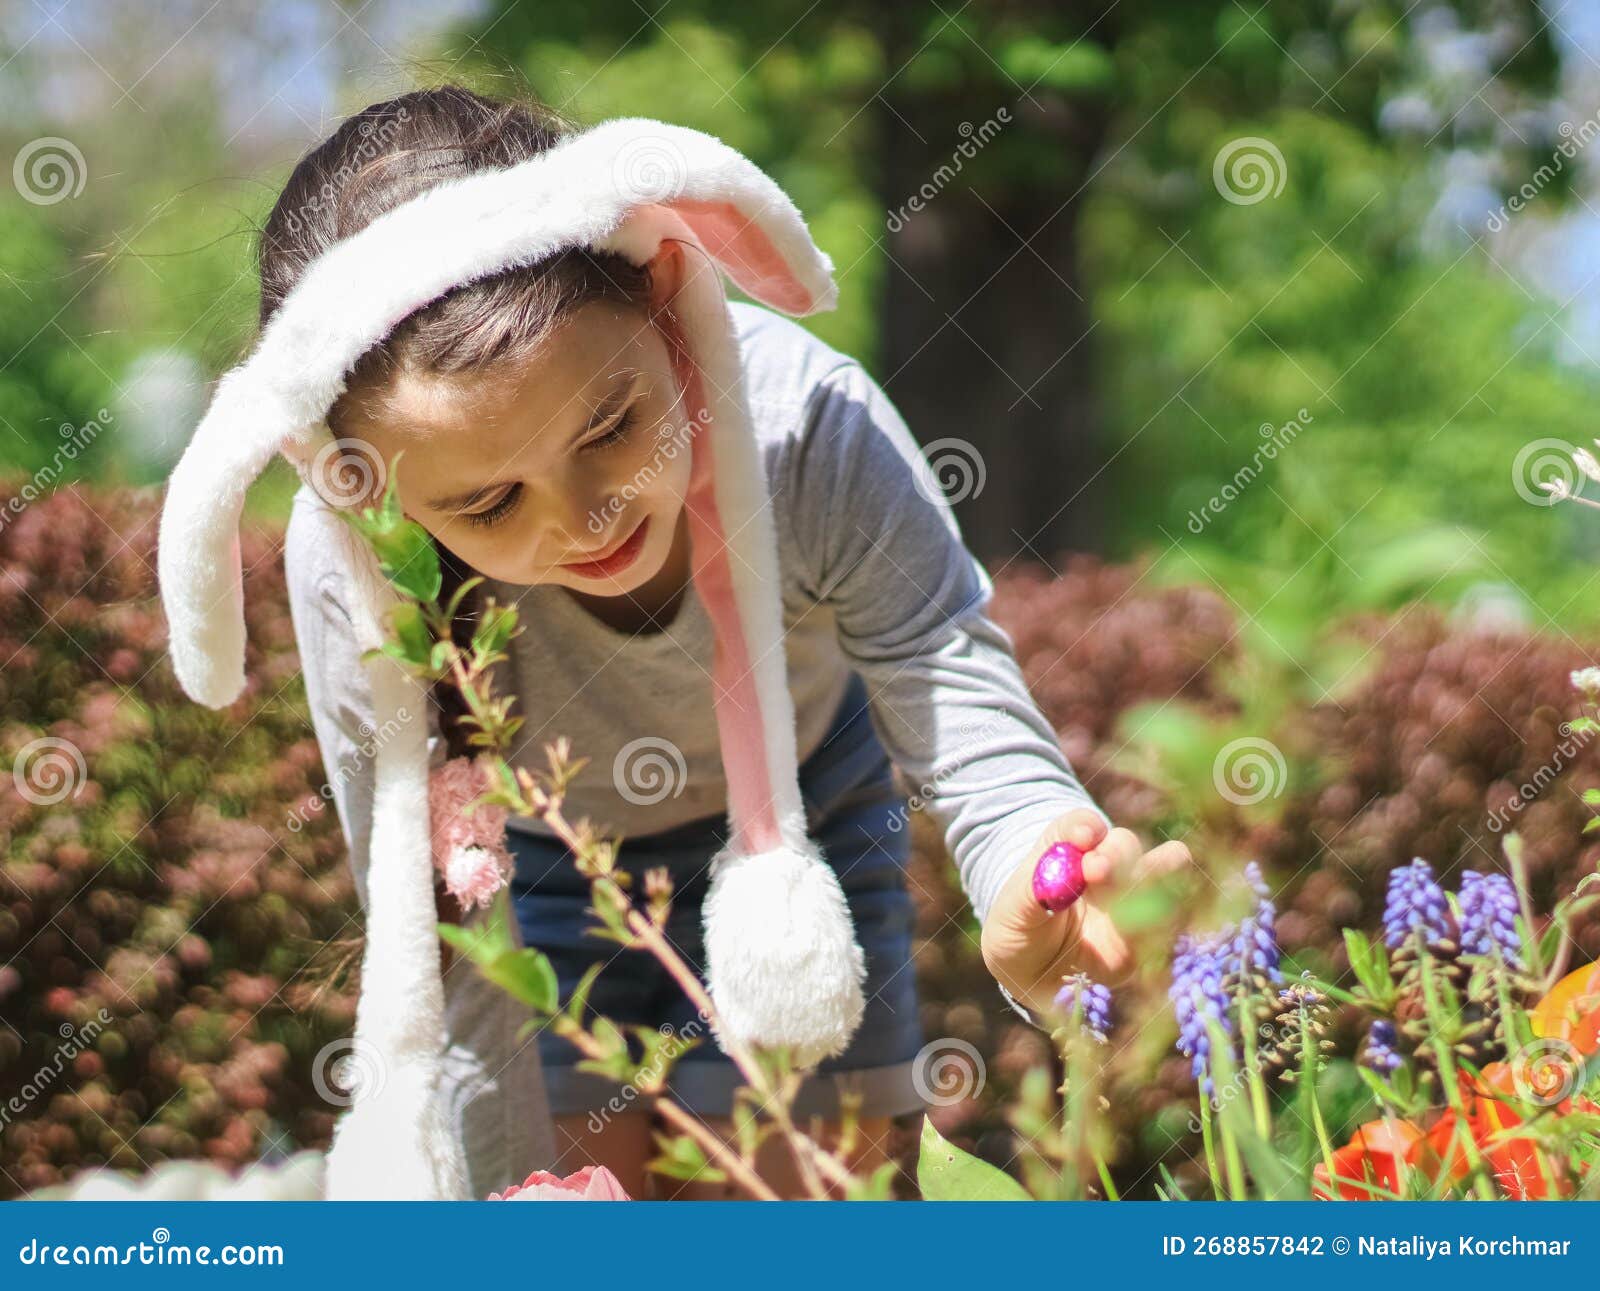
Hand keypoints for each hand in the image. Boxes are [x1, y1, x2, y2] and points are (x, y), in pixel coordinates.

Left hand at [980, 808, 1190, 1016]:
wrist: (1031, 979)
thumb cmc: (1017, 934)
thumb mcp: (1013, 912)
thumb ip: (1034, 891)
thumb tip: (1059, 872)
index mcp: (1068, 852)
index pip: (1082, 826)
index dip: (1084, 827)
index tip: (1081, 837)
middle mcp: (1104, 870)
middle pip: (1124, 844)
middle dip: (1116, 854)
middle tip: (1095, 869)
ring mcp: (1129, 901)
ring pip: (1160, 874)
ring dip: (1154, 876)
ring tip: (1139, 886)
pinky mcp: (1146, 939)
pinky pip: (1167, 923)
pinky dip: (1162, 920)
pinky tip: (1145, 929)